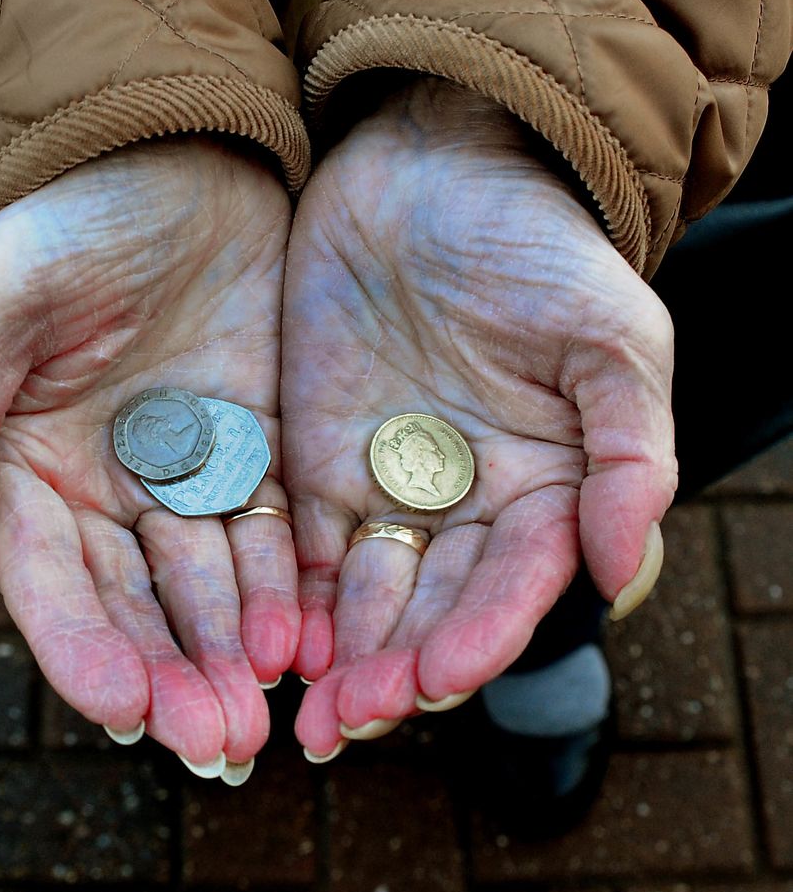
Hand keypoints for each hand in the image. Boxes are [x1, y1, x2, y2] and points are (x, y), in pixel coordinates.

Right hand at [0, 138, 298, 771]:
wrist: (173, 153)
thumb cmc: (68, 217)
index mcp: (30, 466)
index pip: (52, 584)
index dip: (85, 651)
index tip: (130, 711)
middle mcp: (107, 485)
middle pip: (138, 604)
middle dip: (176, 676)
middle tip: (224, 744)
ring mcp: (188, 469)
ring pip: (211, 582)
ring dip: (236, 647)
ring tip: (271, 705)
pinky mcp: (258, 445)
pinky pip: (271, 531)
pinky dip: (286, 585)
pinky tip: (310, 632)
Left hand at [281, 81, 675, 756]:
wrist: (435, 167)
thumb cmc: (536, 245)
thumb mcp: (611, 338)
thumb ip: (630, 456)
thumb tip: (621, 574)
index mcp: (541, 490)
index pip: (510, 587)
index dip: (476, 638)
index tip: (434, 678)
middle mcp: (460, 505)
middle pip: (427, 610)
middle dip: (391, 671)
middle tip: (345, 724)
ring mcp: (380, 485)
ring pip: (356, 595)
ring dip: (332, 656)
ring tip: (300, 713)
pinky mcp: (308, 460)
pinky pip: (292, 544)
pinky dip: (281, 596)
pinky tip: (262, 638)